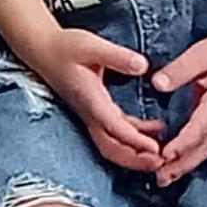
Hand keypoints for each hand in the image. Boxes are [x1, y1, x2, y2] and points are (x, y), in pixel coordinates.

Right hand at [28, 29, 163, 172]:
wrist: (43, 50)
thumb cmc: (64, 47)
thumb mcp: (91, 45)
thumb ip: (117, 56)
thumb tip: (142, 66)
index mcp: (90, 98)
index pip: (113, 126)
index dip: (134, 140)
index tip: (156, 148)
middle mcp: (90, 112)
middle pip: (111, 148)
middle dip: (136, 160)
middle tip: (162, 162)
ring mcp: (91, 115)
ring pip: (113, 145)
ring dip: (136, 154)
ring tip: (162, 153)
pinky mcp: (95, 112)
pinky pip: (115, 133)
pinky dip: (134, 138)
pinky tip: (154, 130)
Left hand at [153, 34, 206, 187]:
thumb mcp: (199, 55)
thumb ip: (179, 70)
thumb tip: (158, 84)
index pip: (200, 127)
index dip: (183, 143)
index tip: (166, 155)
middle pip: (203, 148)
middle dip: (182, 165)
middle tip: (160, 177)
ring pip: (205, 150)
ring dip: (185, 166)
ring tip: (163, 178)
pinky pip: (204, 145)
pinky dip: (190, 157)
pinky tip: (174, 164)